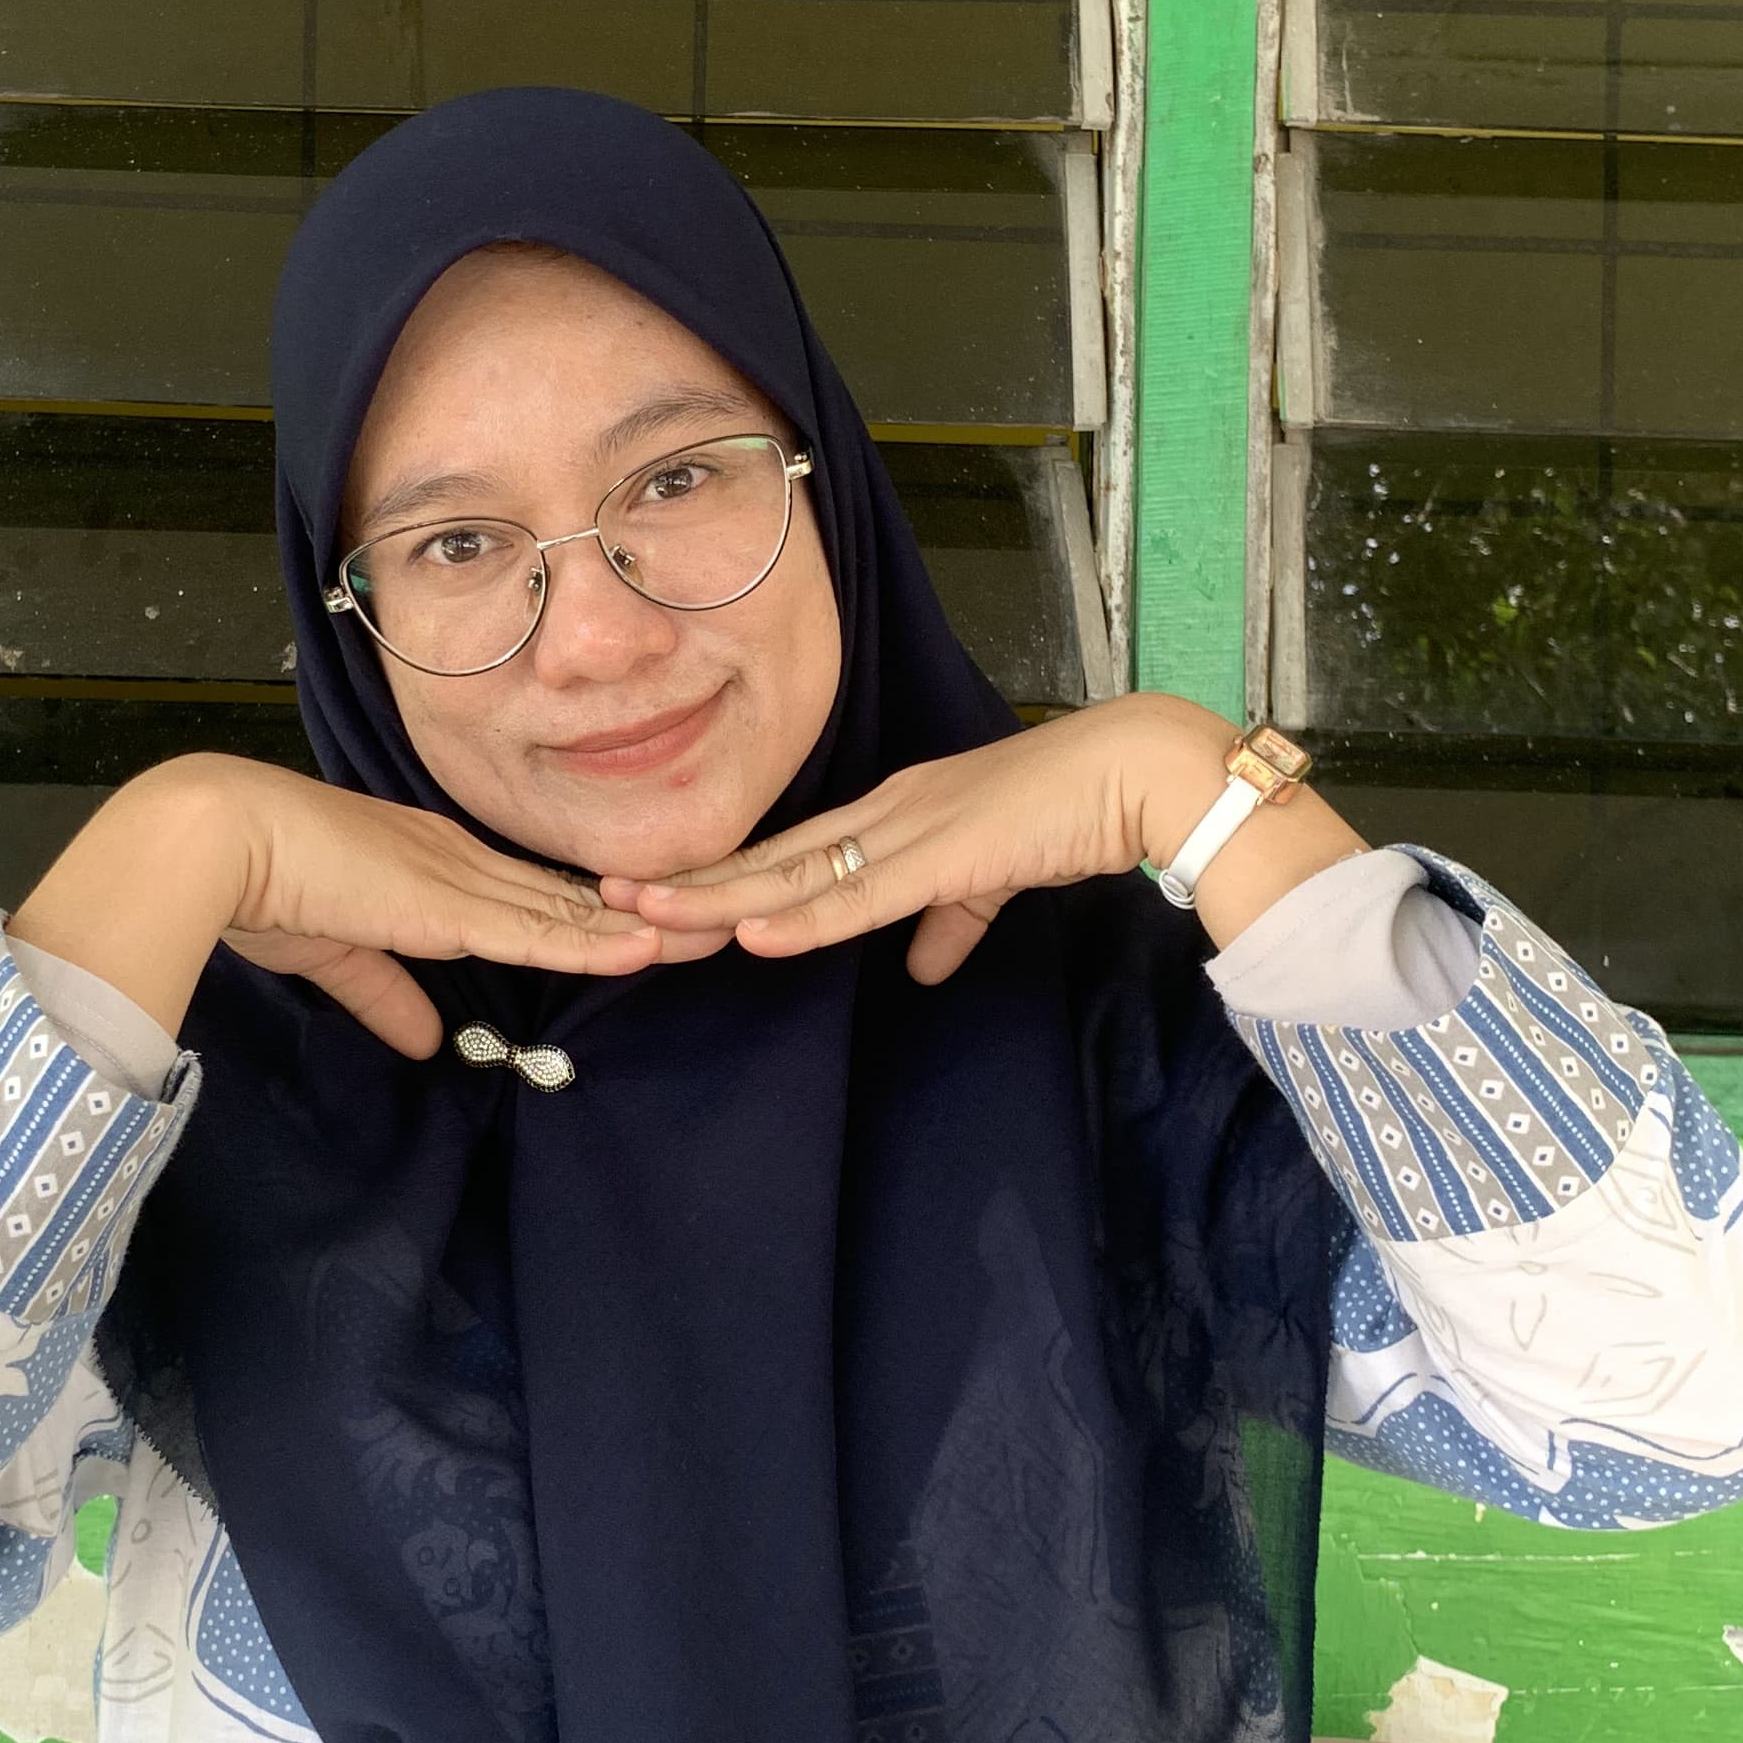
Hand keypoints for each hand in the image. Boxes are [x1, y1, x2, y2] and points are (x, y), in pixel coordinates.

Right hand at [11, 751, 713, 1060]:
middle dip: (646, 919)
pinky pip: (537, 928)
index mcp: (434, 865)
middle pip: (574, 898)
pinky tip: (644, 950)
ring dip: (642, 931)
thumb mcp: (335, 954)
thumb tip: (426, 1043)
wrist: (220, 842)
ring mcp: (460, 877)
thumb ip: (384, 996)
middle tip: (717, 928)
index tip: (651, 931)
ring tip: (712, 939)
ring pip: (573, 911)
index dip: (595, 916)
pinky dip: (592, 941)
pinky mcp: (446, 903)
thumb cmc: (261, 886)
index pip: (534, 896)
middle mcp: (462, 862)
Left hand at [610, 694, 1363, 980]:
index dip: (721, 881)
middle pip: (767, 861)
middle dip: (688, 884)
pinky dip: (804, 918)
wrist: (1136, 775)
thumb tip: (923, 967)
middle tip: (606, 899)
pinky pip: (859, 896)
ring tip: (642, 912)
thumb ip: (952, 919)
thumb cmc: (1071, 813)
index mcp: (893, 817)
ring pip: (793, 876)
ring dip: (717, 900)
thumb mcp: (995, 877)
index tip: (655, 899)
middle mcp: (883, 814)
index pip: (788, 856)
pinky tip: (754, 935)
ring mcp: (907, 830)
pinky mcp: (944, 854)